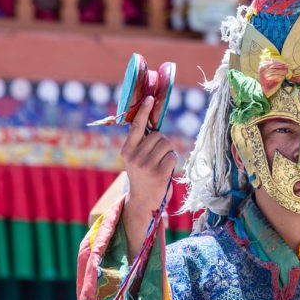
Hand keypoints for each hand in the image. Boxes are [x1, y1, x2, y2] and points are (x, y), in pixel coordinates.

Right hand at [120, 96, 177, 243]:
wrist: (142, 201)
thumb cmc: (142, 176)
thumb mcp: (136, 159)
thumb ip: (142, 143)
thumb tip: (153, 124)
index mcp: (126, 150)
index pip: (136, 127)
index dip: (144, 112)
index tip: (150, 98)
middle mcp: (134, 157)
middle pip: (158, 136)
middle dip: (162, 143)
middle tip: (157, 156)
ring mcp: (146, 165)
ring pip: (167, 145)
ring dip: (168, 152)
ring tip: (161, 164)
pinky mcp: (158, 173)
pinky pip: (173, 156)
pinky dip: (173, 161)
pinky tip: (166, 170)